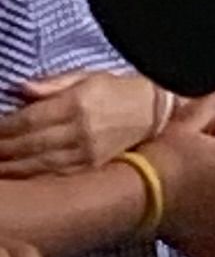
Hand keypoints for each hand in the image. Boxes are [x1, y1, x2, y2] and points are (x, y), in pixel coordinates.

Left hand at [0, 70, 160, 178]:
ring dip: (13, 170)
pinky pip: (60, 177)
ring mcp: (88, 152)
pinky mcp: (95, 167)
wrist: (156, 111)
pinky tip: (21, 180)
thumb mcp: (87, 77)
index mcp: (75, 105)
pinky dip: (37, 180)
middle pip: (29, 145)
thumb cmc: (118, 90)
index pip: (27, 120)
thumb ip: (52, 84)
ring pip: (40, 165)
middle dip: (2, 151)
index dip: (2, 128)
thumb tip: (20, 88)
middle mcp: (80, 131)